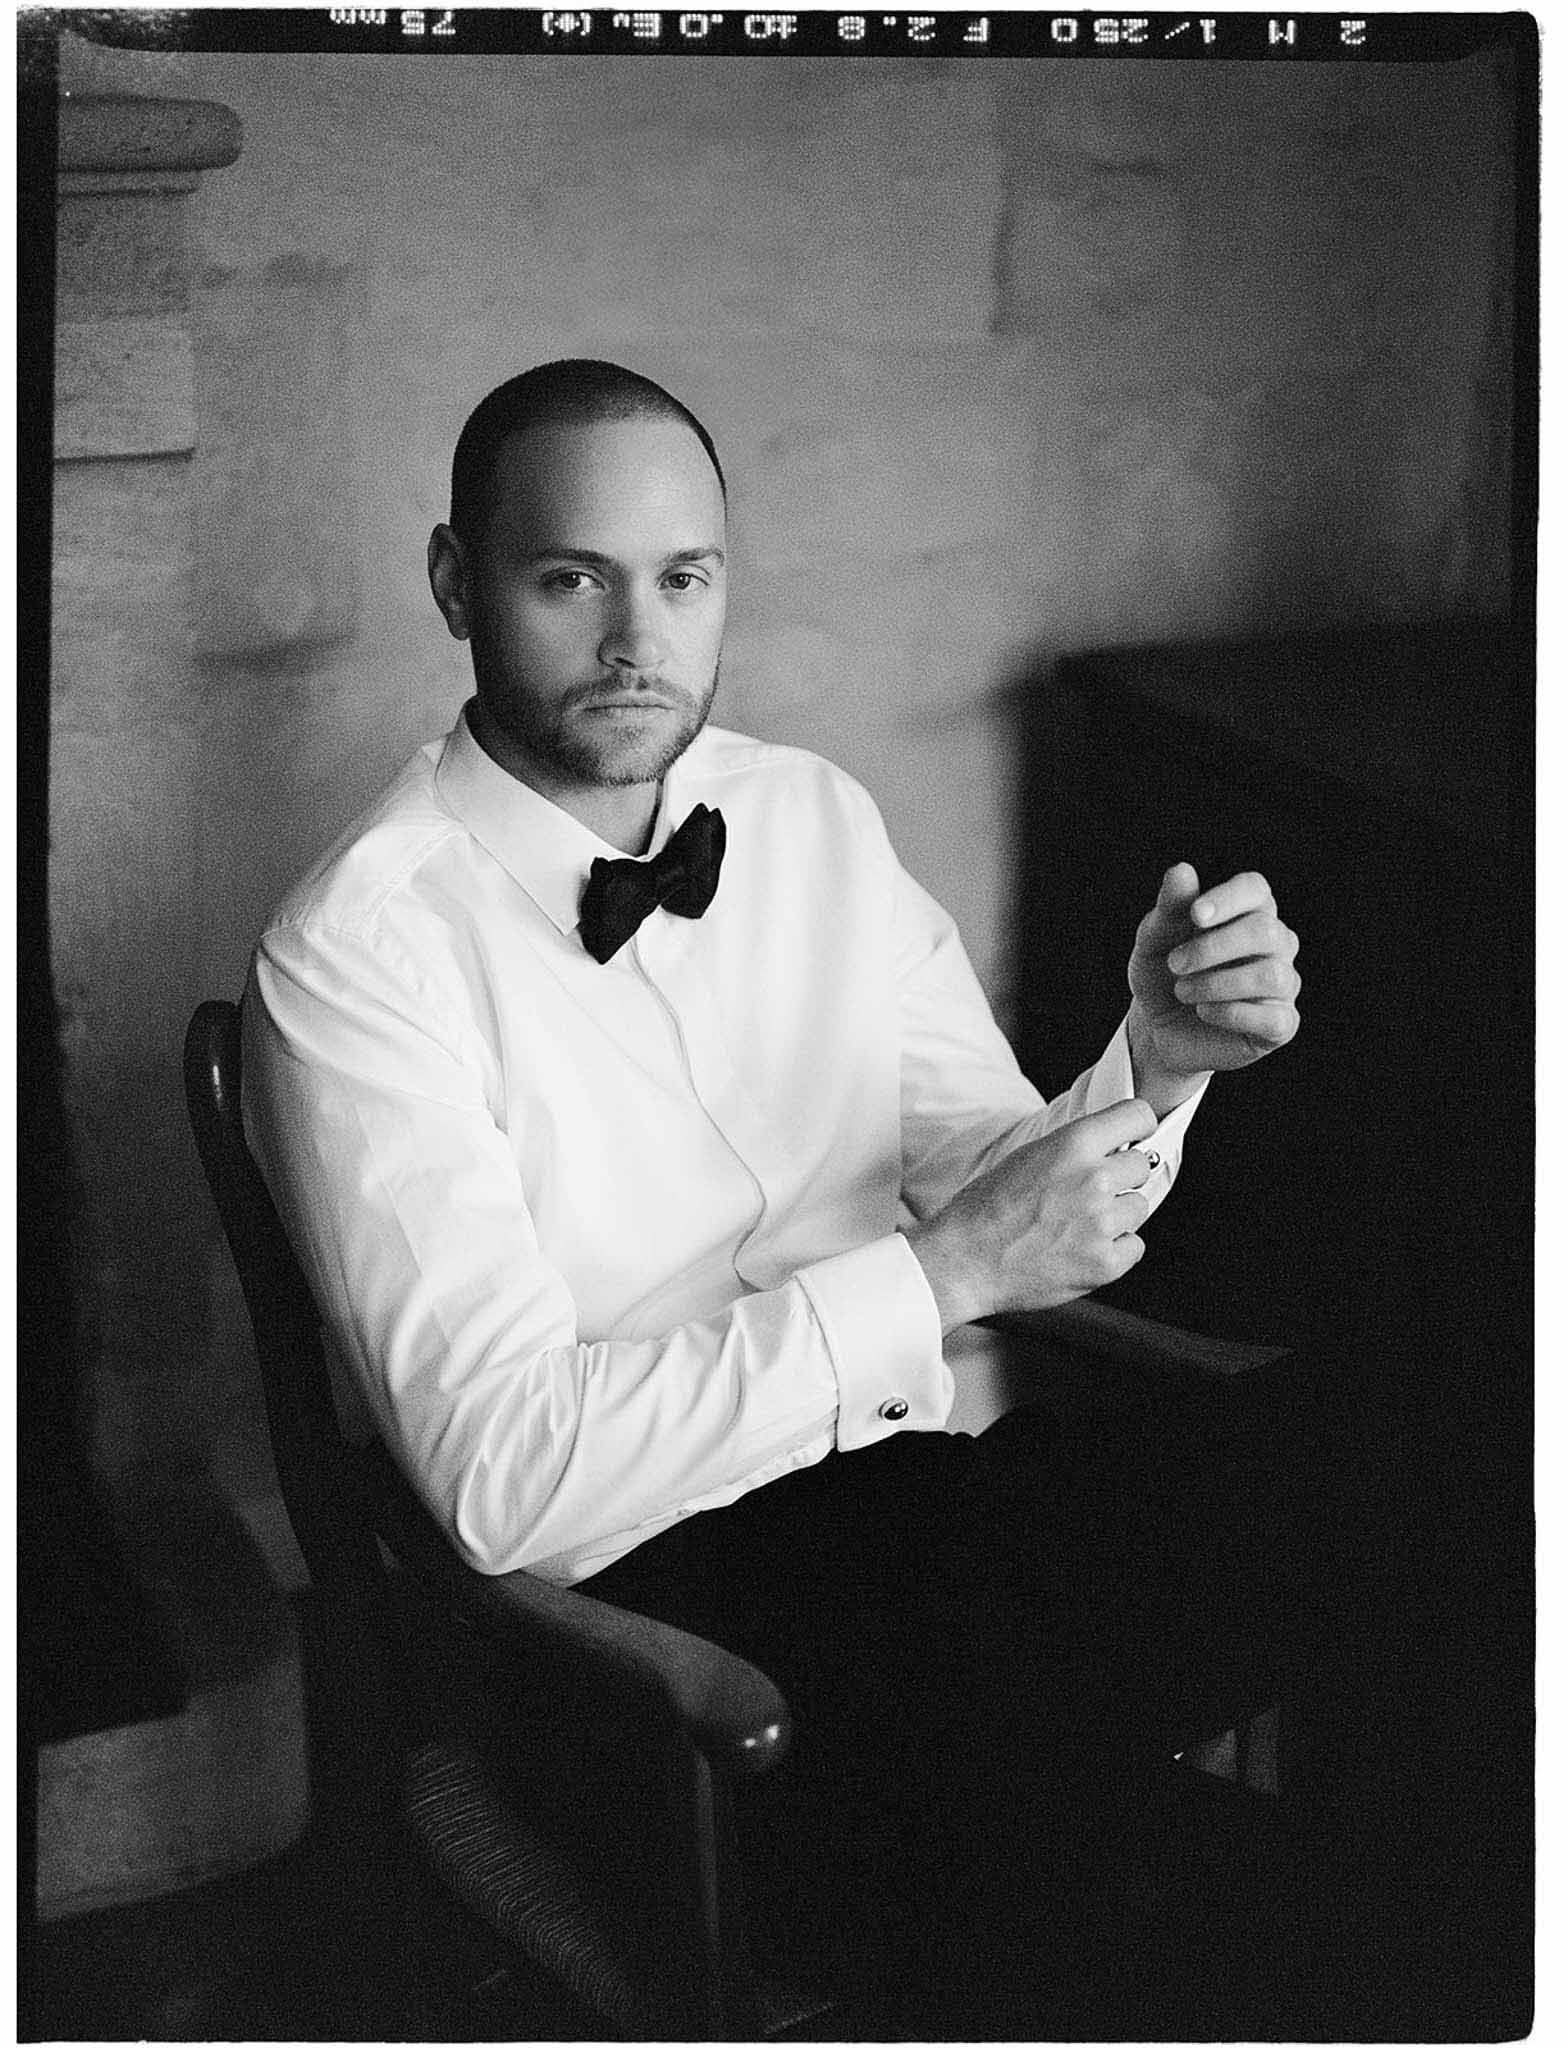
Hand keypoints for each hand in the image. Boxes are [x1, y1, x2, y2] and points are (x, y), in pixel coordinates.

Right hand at [907, 1099, 1160, 1333]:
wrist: (964, 1262)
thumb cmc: (985, 1210)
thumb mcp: (1027, 1157)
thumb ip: (1072, 1150)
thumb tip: (1108, 1148)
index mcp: (1073, 1145)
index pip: (1138, 1116)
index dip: (1138, 1127)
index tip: (1134, 1137)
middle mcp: (1094, 1179)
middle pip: (1141, 1165)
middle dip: (1121, 1177)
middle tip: (1090, 1192)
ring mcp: (1102, 1223)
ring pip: (1139, 1207)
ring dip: (1117, 1215)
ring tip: (1079, 1224)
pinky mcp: (1106, 1263)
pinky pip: (1134, 1246)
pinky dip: (1115, 1250)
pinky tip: (1083, 1249)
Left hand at [1127, 862, 1300, 1090]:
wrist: (1159, 1030)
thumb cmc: (1163, 976)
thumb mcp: (1154, 942)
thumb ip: (1169, 909)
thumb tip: (1181, 871)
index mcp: (1248, 912)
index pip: (1256, 889)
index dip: (1228, 898)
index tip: (1195, 915)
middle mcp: (1275, 943)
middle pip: (1264, 930)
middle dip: (1211, 948)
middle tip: (1175, 964)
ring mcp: (1283, 984)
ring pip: (1270, 974)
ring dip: (1217, 984)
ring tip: (1184, 991)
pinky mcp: (1281, 1024)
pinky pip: (1272, 1017)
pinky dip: (1231, 1014)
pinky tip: (1204, 1012)